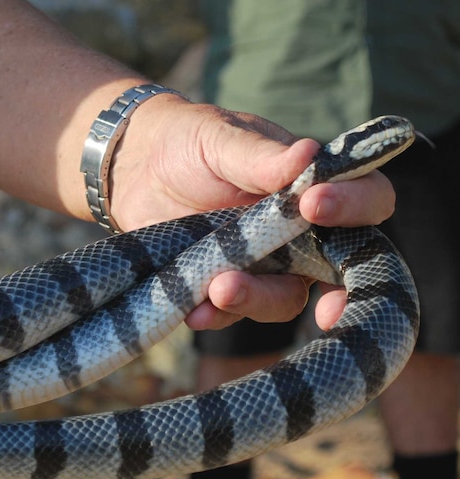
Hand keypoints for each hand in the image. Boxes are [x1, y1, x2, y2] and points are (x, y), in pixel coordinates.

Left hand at [108, 100, 395, 329]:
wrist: (135, 169)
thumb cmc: (190, 142)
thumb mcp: (222, 138)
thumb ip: (261, 155)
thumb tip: (309, 154)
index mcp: (315, 187)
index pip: (367, 201)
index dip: (356, 208)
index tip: (314, 205)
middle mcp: (300, 233)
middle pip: (337, 270)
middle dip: (338, 297)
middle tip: (326, 311)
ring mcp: (263, 266)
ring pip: (283, 299)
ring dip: (257, 300)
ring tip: (219, 288)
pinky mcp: (223, 289)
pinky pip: (230, 314)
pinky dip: (214, 314)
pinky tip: (193, 310)